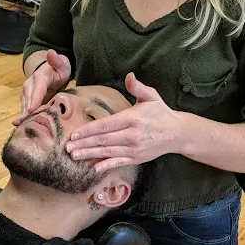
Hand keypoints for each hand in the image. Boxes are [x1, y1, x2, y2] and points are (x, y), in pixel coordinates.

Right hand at [13, 50, 71, 125]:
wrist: (51, 70)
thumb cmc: (59, 68)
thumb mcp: (61, 63)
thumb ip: (57, 60)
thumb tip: (51, 53)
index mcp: (40, 77)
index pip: (37, 89)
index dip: (34, 100)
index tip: (31, 110)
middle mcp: (29, 85)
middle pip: (28, 100)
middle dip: (28, 113)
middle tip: (29, 126)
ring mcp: (26, 94)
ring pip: (25, 107)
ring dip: (25, 117)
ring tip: (25, 130)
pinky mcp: (26, 101)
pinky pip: (25, 110)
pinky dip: (23, 119)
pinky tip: (21, 128)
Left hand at [65, 73, 184, 173]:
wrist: (177, 133)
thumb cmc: (161, 113)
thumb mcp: (151, 96)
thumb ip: (138, 87)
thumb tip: (129, 76)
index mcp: (132, 118)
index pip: (105, 125)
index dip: (88, 130)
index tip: (74, 133)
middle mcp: (132, 135)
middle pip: (103, 140)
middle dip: (83, 144)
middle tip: (67, 147)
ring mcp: (134, 149)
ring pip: (108, 152)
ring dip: (89, 154)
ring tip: (74, 155)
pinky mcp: (137, 158)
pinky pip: (119, 162)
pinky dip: (106, 165)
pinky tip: (94, 168)